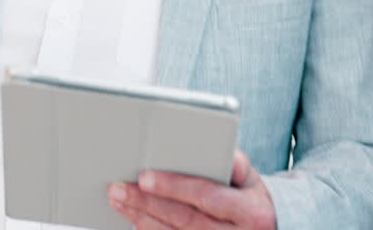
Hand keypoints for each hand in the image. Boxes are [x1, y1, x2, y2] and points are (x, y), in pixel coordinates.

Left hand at [108, 150, 275, 229]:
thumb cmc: (251, 204)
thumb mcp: (253, 183)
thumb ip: (238, 166)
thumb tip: (226, 154)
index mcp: (251, 212)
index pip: (207, 196)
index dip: (175, 187)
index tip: (146, 177)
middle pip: (182, 219)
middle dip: (147, 202)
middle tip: (119, 187)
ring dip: (140, 218)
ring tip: (119, 199)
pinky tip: (133, 218)